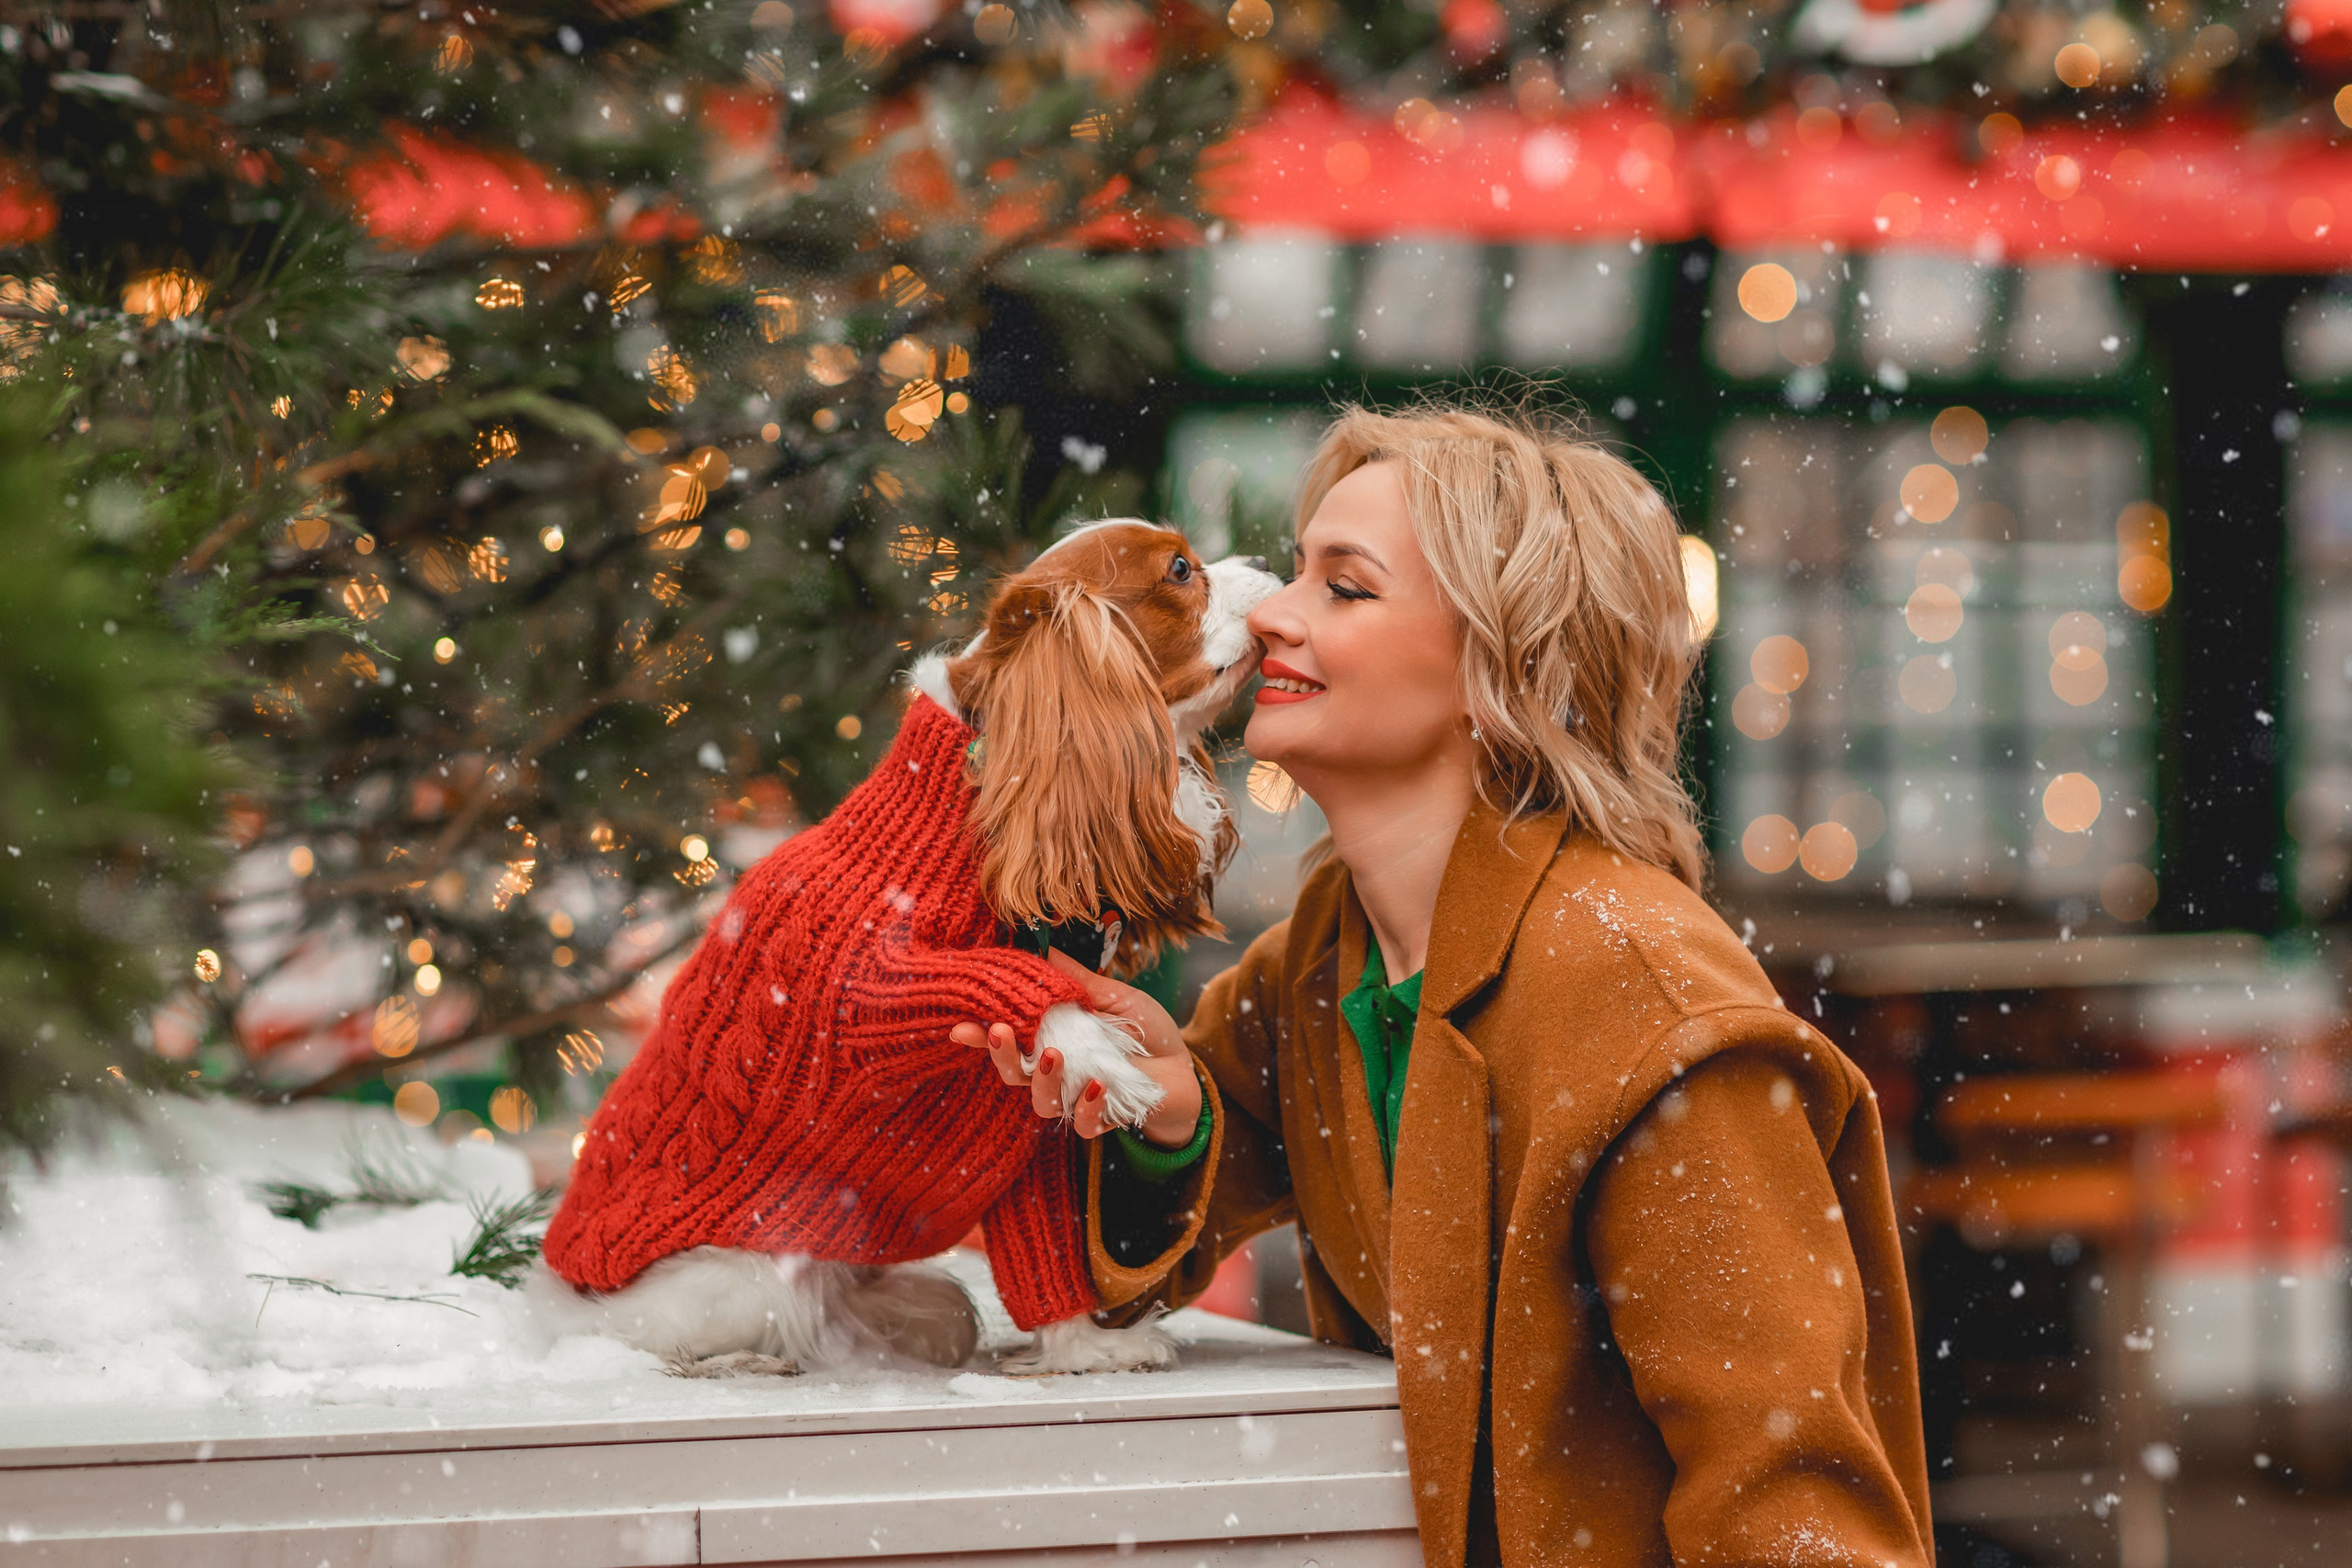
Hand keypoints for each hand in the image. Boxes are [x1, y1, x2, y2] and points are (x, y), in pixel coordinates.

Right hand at [951, 950, 1201, 1145]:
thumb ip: (1075, 980)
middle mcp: (1055, 1072)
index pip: (1008, 1040)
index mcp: (1050, 1040)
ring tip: (1056, 1054)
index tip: (961, 1025)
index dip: (981, 1035)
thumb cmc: (1142, 1029)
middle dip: (1000, 1056)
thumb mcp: (1110, 995)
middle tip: (1000, 1031)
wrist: (1183, 1065)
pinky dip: (1088, 1106)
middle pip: (1012, 1074)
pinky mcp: (1103, 1118)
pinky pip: (1084, 1124)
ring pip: (1042, 1102)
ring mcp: (1076, 1098)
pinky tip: (1100, 1084)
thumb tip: (1042, 945)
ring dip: (1043, 1079)